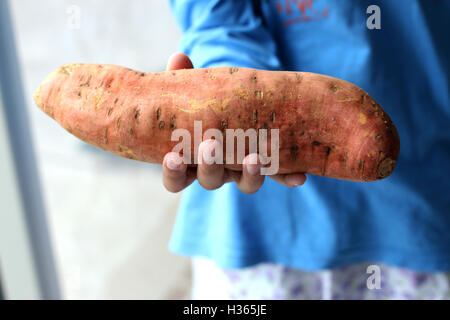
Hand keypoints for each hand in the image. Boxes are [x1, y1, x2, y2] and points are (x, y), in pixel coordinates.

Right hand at [162, 53, 306, 193]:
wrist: (232, 105)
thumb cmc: (201, 104)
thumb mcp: (190, 91)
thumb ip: (181, 78)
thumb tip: (179, 58)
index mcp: (191, 159)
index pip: (175, 177)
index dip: (172, 172)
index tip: (172, 157)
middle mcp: (216, 170)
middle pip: (210, 180)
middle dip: (210, 166)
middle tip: (210, 146)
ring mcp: (242, 170)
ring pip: (245, 183)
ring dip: (250, 174)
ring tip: (254, 158)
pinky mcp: (267, 165)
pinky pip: (276, 175)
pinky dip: (286, 176)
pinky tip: (298, 177)